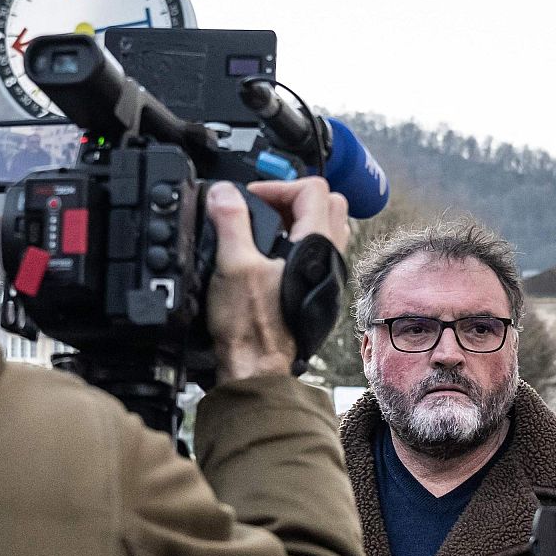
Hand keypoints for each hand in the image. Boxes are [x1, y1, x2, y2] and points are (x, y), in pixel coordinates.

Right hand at [203, 178, 348, 381]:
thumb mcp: (233, 265)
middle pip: (329, 204)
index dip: (278, 186)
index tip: (251, 199)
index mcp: (316, 245)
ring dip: (299, 222)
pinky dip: (299, 246)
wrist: (258, 368)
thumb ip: (230, 221)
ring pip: (327, 230)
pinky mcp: (318, 293)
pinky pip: (319, 256)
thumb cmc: (251, 327)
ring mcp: (328, 278)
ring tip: (267, 231)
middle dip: (293, 198)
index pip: (313, 189)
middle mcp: (331, 260)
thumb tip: (224, 193)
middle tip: (264, 209)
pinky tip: (271, 259)